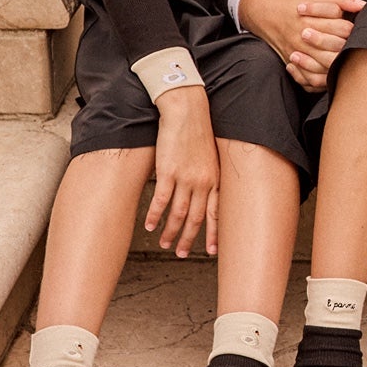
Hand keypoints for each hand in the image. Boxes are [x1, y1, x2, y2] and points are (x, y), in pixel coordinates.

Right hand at [147, 85, 218, 258]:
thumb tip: (205, 193)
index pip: (216, 213)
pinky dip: (154, 216)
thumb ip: (209, 177)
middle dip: (189, 239)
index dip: (214, 233)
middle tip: (182, 254)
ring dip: (170, 232)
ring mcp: (185, 178)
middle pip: (196, 218)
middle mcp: (203, 181)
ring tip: (165, 244)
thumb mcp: (211, 157)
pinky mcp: (168, 172)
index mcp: (215, 178)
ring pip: (178, 214)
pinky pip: (160, 201)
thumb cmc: (199, 133)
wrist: (187, 112)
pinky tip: (149, 226)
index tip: (213, 250)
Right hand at [240, 0, 366, 90]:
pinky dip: (323, 77)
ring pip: (326, 64)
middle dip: (347, 45)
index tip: (352, 27)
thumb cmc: (297, 2)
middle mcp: (304, 35)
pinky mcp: (292, 62)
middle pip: (337, 46)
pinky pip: (311, 78)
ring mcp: (297, 51)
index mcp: (313, 17)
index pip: (343, 27)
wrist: (266, 12)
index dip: (352, 28)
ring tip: (342, 56)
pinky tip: (330, 70)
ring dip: (338, 62)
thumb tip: (362, 4)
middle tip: (349, 42)